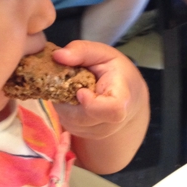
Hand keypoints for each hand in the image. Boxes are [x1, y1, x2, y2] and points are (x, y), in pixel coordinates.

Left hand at [51, 40, 148, 173]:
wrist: (128, 97)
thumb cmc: (116, 72)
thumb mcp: (103, 54)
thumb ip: (82, 51)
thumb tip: (58, 56)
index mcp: (122, 98)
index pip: (111, 110)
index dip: (92, 103)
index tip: (81, 91)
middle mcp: (111, 122)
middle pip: (80, 117)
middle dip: (67, 97)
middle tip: (70, 81)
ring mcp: (98, 132)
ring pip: (69, 121)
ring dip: (64, 103)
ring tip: (73, 88)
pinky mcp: (85, 135)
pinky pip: (66, 124)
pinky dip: (65, 110)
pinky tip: (73, 99)